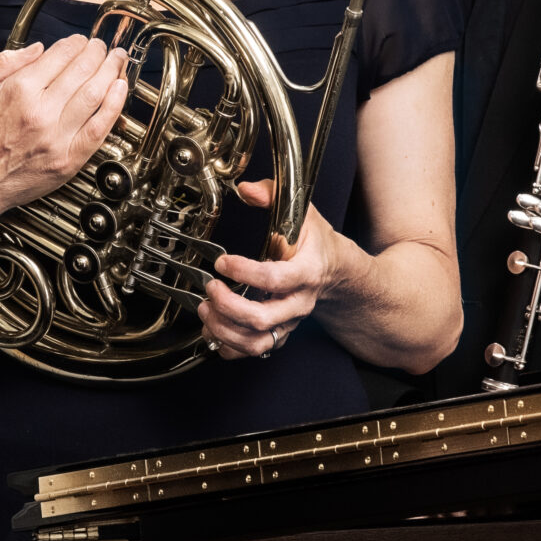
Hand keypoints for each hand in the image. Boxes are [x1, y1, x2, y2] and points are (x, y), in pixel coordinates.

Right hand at [0, 36, 128, 242]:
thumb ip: (4, 63)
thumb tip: (38, 48)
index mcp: (18, 90)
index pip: (59, 55)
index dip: (75, 42)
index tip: (79, 40)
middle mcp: (40, 111)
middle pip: (82, 69)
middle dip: (97, 51)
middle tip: (101, 46)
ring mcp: (57, 137)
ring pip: (96, 93)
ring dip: (111, 71)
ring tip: (117, 60)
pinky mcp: (67, 160)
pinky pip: (100, 128)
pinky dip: (115, 106)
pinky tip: (121, 89)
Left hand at [202, 179, 339, 359]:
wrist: (334, 270)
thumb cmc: (314, 242)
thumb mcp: (301, 212)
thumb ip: (273, 195)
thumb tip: (246, 189)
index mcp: (306, 271)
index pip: (275, 278)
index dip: (245, 272)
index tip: (223, 261)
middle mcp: (298, 302)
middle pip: (262, 319)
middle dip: (228, 306)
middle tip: (211, 288)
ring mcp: (288, 321)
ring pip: (256, 341)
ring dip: (224, 329)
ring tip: (206, 309)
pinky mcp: (278, 333)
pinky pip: (253, 351)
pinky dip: (228, 345)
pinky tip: (212, 327)